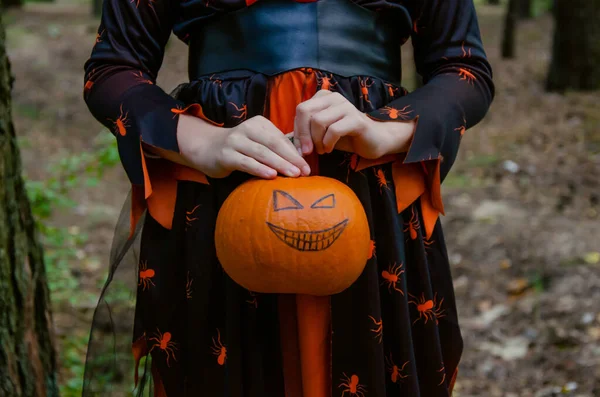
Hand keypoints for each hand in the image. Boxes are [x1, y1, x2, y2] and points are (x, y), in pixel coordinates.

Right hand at [178, 114, 310, 178]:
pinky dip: (260, 169)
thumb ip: (276, 146)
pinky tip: (271, 176)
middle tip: (305, 172)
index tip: (308, 166)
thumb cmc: (239, 148)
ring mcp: (235, 141)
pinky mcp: (225, 155)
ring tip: (293, 175)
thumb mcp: (258, 142)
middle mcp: (247, 129)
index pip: (281, 138)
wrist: (206, 148)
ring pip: (261, 153)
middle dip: (291, 158)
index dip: (296, 152)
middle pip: (274, 144)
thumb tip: (302, 158)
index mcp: (259, 124)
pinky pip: (246, 162)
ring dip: (279, 164)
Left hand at [293, 90, 413, 158]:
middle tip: (307, 152)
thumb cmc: (345, 137)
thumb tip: (284, 140)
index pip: (301, 110)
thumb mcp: (320, 133)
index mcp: (323, 97)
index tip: (301, 148)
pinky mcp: (356, 119)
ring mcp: (346, 106)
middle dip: (303, 135)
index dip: (297, 131)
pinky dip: (328, 143)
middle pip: (305, 111)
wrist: (373, 141)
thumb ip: (305, 133)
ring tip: (322, 150)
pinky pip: (333, 130)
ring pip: (318, 121)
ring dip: (316, 141)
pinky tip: (330, 149)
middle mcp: (333, 97)